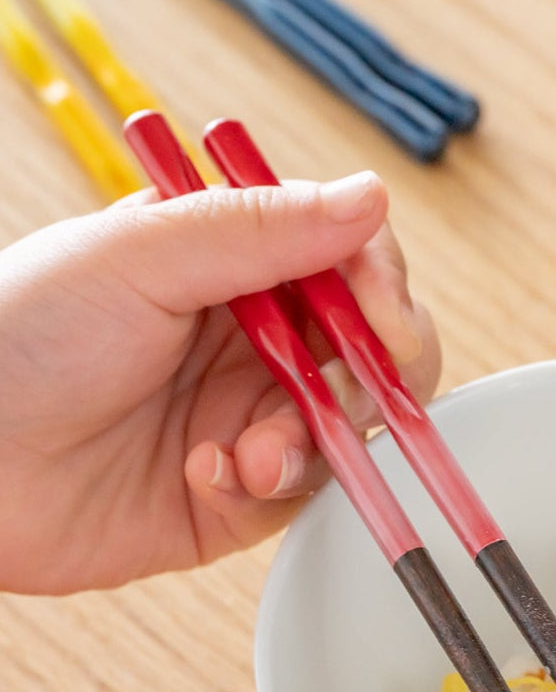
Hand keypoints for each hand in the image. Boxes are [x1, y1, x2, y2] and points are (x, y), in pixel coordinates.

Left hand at [0, 174, 439, 593]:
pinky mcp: (244, 496)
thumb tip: (370, 196)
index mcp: (235, 266)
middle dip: (367, 377)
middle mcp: (257, 341)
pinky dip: (268, 488)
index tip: (383, 320)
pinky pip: (302, 494)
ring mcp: (253, 418)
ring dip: (312, 440)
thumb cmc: (19, 338)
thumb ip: (259, 229)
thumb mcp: (138, 257)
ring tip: (249, 454)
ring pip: (350, 428)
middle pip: (372, 351)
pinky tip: (208, 476)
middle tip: (334, 395)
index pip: (349, 262)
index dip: (383, 289)